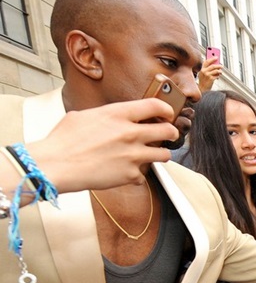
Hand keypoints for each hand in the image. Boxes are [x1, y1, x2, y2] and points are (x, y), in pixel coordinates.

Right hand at [25, 99, 178, 193]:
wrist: (57, 165)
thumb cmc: (64, 141)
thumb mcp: (84, 116)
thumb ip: (106, 116)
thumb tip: (113, 118)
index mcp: (118, 114)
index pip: (155, 106)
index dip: (166, 109)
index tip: (167, 113)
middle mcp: (130, 133)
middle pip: (168, 130)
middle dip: (171, 133)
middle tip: (169, 135)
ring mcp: (133, 155)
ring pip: (164, 155)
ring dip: (160, 155)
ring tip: (152, 155)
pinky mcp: (131, 174)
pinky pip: (144, 175)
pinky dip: (136, 176)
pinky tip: (126, 173)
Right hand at [198, 56, 222, 92]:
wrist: (202, 89)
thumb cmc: (204, 82)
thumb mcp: (203, 74)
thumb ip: (208, 69)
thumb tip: (216, 65)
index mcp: (202, 69)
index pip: (207, 61)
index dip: (212, 58)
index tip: (216, 57)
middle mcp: (204, 71)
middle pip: (213, 65)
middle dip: (218, 65)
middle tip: (221, 65)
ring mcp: (207, 75)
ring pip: (216, 70)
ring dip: (219, 70)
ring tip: (221, 71)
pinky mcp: (211, 79)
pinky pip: (217, 75)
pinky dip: (218, 75)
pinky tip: (218, 76)